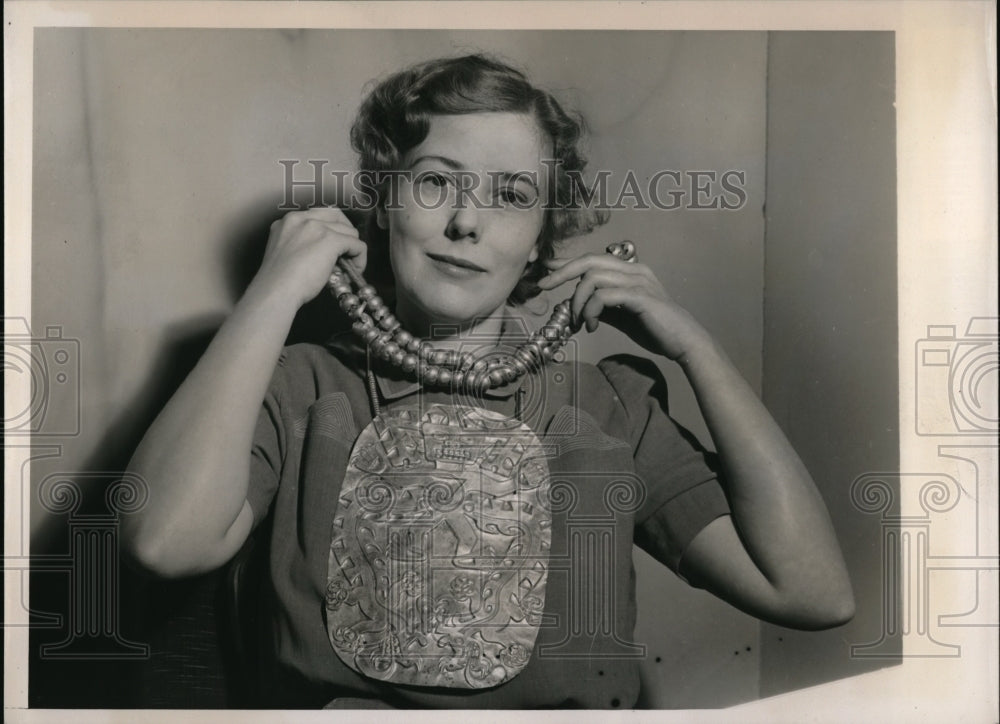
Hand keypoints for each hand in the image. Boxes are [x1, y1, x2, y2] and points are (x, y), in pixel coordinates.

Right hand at [252, 208, 367, 309]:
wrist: (275, 291)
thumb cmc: (278, 282)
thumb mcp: (288, 253)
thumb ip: (304, 245)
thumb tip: (326, 253)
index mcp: (289, 221)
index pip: (320, 215)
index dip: (331, 230)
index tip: (334, 247)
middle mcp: (301, 219)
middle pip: (337, 216)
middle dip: (346, 233)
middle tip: (348, 253)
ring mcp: (316, 227)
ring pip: (349, 231)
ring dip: (353, 248)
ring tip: (349, 267)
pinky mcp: (330, 240)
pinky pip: (356, 244)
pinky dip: (360, 257)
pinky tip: (354, 270)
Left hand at [536, 249, 710, 360]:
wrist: (683, 342)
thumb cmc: (655, 329)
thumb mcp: (622, 316)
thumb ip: (603, 307)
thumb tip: (579, 307)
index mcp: (629, 271)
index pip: (592, 259)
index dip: (567, 262)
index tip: (546, 268)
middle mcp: (634, 270)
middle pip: (588, 261)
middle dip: (561, 273)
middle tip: (543, 286)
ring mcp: (637, 281)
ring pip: (592, 279)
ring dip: (578, 301)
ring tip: (580, 321)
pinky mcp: (639, 297)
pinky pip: (603, 296)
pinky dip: (591, 311)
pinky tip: (592, 326)